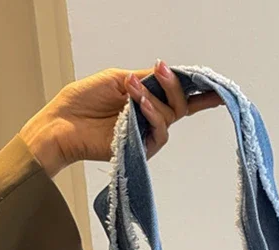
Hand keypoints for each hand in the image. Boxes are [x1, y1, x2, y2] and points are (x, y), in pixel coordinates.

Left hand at [19, 60, 221, 176]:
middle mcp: (150, 117)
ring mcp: (147, 133)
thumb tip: (165, 73)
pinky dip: (152, 114)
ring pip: (170, 116)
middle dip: (175, 85)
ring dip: (155, 98)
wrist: (62, 123)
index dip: (200, 92)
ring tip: (133, 88)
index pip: (178, 95)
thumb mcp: (117, 78)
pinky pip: (159, 132)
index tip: (216, 87)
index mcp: (146, 99)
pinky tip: (138, 103)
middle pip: (180, 104)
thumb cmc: (83, 101)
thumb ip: (145, 79)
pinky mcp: (142, 148)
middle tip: (160, 70)